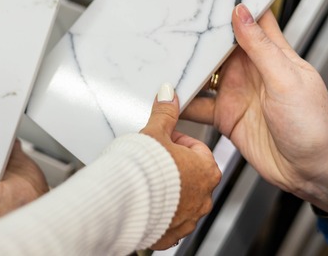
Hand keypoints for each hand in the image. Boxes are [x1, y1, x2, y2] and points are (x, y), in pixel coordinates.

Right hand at [142, 83, 220, 249]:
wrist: (121, 202)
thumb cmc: (141, 170)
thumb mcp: (155, 133)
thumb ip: (165, 113)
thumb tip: (169, 94)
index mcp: (206, 169)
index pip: (196, 148)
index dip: (176, 141)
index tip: (162, 141)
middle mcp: (203, 197)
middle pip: (190, 174)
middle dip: (173, 166)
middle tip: (152, 160)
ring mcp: (189, 218)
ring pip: (181, 198)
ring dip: (168, 190)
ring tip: (146, 180)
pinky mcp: (172, 233)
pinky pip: (169, 219)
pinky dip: (160, 211)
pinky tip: (144, 201)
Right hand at [183, 5, 327, 213]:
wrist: (313, 172)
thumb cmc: (314, 125)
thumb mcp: (287, 80)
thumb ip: (261, 48)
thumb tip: (242, 13)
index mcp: (272, 54)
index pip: (253, 18)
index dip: (235, 2)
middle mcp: (250, 70)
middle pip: (218, 45)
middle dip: (198, 34)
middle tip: (171, 20)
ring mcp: (235, 93)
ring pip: (203, 73)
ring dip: (185, 66)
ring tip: (161, 54)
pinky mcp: (224, 116)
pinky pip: (196, 105)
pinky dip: (180, 101)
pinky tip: (165, 95)